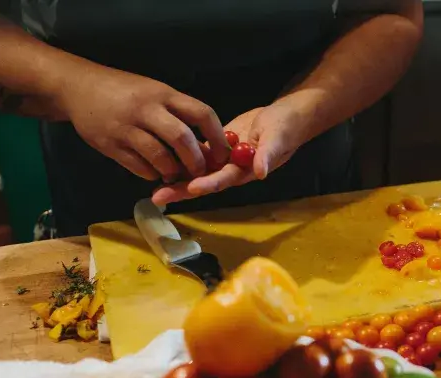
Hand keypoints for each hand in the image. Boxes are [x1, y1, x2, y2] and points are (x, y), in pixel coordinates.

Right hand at [58, 64, 229, 181]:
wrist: (76, 87)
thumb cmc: (125, 92)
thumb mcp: (155, 93)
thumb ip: (179, 116)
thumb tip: (207, 147)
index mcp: (164, 94)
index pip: (202, 113)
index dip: (217, 137)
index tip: (222, 154)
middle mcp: (147, 109)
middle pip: (182, 138)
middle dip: (196, 161)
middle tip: (199, 172)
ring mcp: (126, 127)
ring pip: (160, 157)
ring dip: (173, 172)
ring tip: (174, 174)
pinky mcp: (110, 144)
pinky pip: (139, 167)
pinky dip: (152, 175)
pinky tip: (153, 172)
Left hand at [151, 96, 308, 204]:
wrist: (285, 118)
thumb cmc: (286, 128)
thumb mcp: (278, 138)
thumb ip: (269, 155)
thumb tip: (261, 172)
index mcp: (246, 170)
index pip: (224, 179)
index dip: (208, 183)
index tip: (191, 187)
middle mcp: (232, 170)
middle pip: (204, 181)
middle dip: (182, 190)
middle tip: (158, 196)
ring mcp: (224, 160)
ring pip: (197, 171)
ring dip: (177, 178)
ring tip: (154, 186)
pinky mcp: (218, 147)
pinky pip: (198, 155)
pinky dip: (182, 159)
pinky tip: (162, 160)